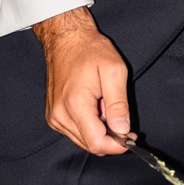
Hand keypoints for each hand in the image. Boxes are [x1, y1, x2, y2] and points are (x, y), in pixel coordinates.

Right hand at [33, 8, 132, 153]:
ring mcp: (54, 117)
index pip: (97, 143)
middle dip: (110, 136)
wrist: (66, 39)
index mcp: (75, 105)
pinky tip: (92, 106)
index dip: (117, 145)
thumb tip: (123, 130)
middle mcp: (60, 115)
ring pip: (83, 141)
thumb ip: (119, 104)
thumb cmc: (90, 50)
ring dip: (99, 130)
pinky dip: (88, 126)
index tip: (130, 136)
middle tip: (119, 114)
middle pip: (90, 145)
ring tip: (102, 105)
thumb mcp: (114, 71)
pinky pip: (75, 133)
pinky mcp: (53, 117)